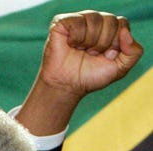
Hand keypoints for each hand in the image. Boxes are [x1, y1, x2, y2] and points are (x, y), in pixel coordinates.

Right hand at [16, 10, 142, 135]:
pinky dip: (76, 37)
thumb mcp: (120, 68)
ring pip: (94, 19)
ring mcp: (78, 20)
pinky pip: (77, 22)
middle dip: (103, 43)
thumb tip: (125, 33)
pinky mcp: (61, 23)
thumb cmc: (90, 77)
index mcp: (110, 29)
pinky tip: (70, 44)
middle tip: (91, 54)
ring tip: (80, 50)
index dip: (115, 42)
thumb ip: (134, 52)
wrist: (66, 86)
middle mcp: (95, 21)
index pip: (122, 24)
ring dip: (89, 41)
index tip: (105, 56)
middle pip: (110, 20)